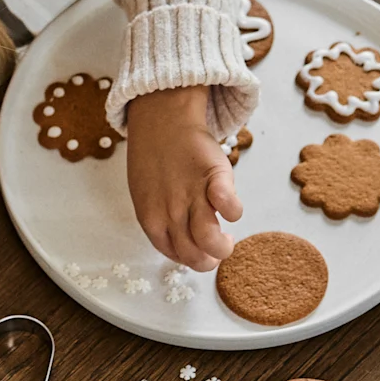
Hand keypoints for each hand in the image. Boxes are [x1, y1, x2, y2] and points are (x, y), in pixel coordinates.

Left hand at [125, 85, 241, 270]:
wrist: (162, 120)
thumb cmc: (155, 160)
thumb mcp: (147, 195)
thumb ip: (162, 220)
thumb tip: (183, 241)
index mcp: (151, 219)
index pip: (175, 254)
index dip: (193, 259)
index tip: (203, 252)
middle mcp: (170, 212)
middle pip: (193, 254)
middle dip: (210, 259)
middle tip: (219, 248)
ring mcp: (192, 195)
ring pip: (208, 238)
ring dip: (223, 246)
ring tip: (228, 237)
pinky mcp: (213, 176)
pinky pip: (228, 204)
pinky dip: (233, 211)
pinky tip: (230, 208)